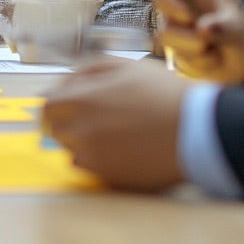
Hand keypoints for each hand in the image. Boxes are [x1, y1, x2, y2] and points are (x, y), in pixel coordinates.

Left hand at [43, 57, 186, 191]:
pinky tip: (116, 148)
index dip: (52, 105)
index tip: (61, 105)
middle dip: (63, 121)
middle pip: (54, 129)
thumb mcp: (124, 66)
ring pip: (68, 149)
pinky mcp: (110, 177)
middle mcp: (82, 130)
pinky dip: (93, 158)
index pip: (46, 106)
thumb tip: (64, 84)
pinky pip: (87, 167)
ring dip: (78, 140)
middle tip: (85, 117)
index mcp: (82, 100)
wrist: (198, 130)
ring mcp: (95, 157)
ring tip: (106, 131)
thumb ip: (86, 71)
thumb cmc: (162, 93)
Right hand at [154, 0, 243, 83]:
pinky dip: (202, 62)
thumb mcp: (236, 27)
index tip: (189, 18)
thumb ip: (222, 26)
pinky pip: (181, 60)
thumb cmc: (235, 33)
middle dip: (188, 38)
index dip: (171, 7)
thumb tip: (202, 29)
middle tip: (206, 43)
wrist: (240, 60)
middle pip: (164, 26)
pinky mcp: (176, 52)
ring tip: (215, 50)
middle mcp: (177, 14)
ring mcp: (175, 34)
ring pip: (169, 45)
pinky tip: (213, 58)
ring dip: (197, 52)